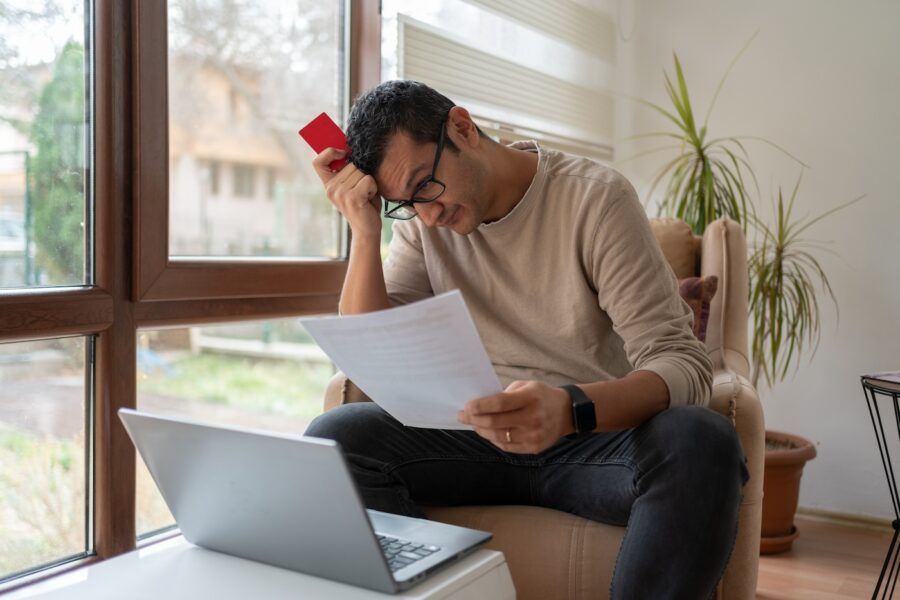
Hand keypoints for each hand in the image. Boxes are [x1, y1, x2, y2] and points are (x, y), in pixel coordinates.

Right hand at [313, 147, 381, 239]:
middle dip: (362, 174)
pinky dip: (373, 188)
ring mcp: (340, 193)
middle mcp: (331, 189)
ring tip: (366, 195)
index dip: (329, 152)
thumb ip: (350, 170)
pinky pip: (368, 180)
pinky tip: (369, 199)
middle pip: (350, 164)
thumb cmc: (364, 205)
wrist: (367, 230)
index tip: (343, 153)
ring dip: (369, 182)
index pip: (318, 162)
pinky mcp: (352, 198)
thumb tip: (351, 149)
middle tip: (362, 190)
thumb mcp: (353, 185)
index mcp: (329, 184)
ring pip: (361, 171)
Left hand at [457, 380, 574, 453]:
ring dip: (481, 431)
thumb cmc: (540, 396)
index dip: (480, 406)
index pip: (500, 404)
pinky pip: (506, 446)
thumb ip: (504, 394)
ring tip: (473, 424)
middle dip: (474, 419)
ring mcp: (534, 435)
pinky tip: (487, 433)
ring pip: (498, 437)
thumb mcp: (525, 386)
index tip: (467, 406)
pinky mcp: (534, 448)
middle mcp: (533, 418)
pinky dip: (493, 439)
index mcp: (530, 398)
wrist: (566, 412)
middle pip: (495, 422)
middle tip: (463, 416)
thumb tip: (479, 405)